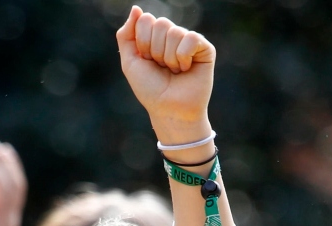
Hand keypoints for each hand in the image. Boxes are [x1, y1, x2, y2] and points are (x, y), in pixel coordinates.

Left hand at [116, 7, 213, 138]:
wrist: (169, 109)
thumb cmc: (150, 90)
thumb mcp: (130, 62)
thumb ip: (126, 34)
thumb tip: (136, 8)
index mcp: (155, 37)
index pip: (145, 20)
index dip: (142, 42)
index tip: (147, 61)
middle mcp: (172, 36)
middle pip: (160, 23)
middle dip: (155, 50)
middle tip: (161, 67)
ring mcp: (189, 41)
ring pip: (175, 32)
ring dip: (169, 58)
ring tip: (174, 71)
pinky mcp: (205, 49)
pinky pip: (191, 38)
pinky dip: (183, 57)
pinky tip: (186, 69)